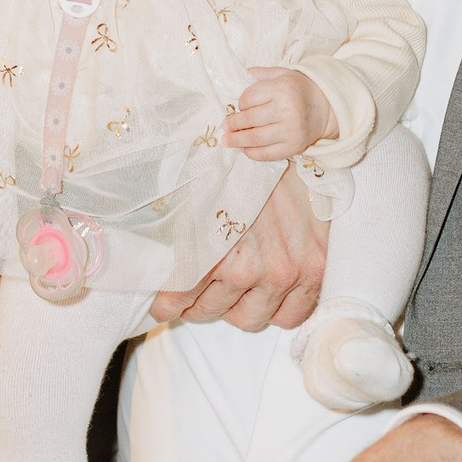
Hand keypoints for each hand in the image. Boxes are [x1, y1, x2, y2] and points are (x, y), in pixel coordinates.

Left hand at [146, 167, 326, 334]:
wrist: (287, 142)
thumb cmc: (233, 167)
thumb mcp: (192, 195)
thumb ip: (171, 235)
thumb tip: (147, 266)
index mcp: (211, 248)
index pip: (177, 299)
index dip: (165, 304)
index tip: (162, 305)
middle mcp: (249, 267)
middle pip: (211, 312)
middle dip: (199, 302)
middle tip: (198, 289)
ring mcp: (284, 272)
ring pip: (249, 320)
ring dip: (235, 307)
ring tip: (231, 286)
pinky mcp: (313, 270)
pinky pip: (290, 316)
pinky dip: (275, 308)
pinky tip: (264, 290)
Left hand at [222, 66, 332, 161]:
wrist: (325, 108)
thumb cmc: (299, 90)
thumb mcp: (283, 74)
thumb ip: (261, 74)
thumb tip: (240, 75)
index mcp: (282, 88)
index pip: (250, 98)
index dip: (240, 103)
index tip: (240, 107)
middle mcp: (287, 110)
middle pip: (250, 120)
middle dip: (233, 124)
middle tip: (225, 126)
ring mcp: (291, 130)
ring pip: (255, 138)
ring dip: (237, 140)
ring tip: (228, 140)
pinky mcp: (293, 147)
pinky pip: (267, 153)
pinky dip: (252, 153)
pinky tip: (245, 149)